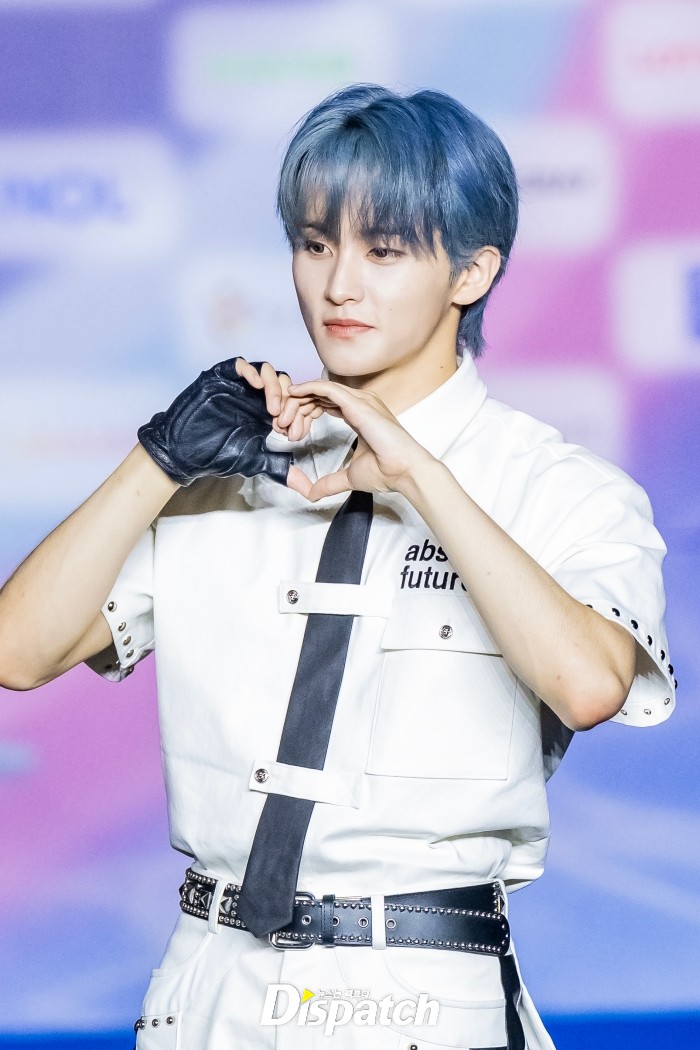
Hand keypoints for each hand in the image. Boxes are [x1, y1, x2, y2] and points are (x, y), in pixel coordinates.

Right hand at [137, 357, 309, 486]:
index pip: (292, 400)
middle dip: (289, 400)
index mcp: (266, 411)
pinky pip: (241, 364)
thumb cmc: (218, 455)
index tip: (291, 435)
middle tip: (282, 421)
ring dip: (275, 387)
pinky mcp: (221, 377)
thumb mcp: (256, 460)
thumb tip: (306, 488)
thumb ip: (281, 468)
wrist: (187, 452)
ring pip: (267, 371)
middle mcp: (255, 395)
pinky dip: (252, 371)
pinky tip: (257, 386)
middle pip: (284, 382)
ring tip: (273, 409)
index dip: (297, 414)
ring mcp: (239, 385)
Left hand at [285, 380, 434, 500]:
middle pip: (320, 396)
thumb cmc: (387, 471)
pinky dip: (308, 389)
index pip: (326, 404)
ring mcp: (361, 401)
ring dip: (299, 401)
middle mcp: (361, 403)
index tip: (289, 429)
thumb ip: (329, 482)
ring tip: (282, 415)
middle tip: (280, 424)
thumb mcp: (349, 476)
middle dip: (298, 407)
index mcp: (360, 415)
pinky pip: (327, 389)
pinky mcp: (359, 404)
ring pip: (321, 391)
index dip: (305, 413)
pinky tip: (294, 394)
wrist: (405, 471)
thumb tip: (311, 493)